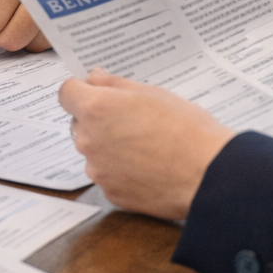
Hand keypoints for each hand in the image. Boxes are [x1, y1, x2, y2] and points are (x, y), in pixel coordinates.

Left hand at [0, 0, 104, 51]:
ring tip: (30, 19)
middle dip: (4, 37)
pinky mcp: (77, 19)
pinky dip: (45, 38)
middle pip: (11, 39)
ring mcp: (64, 5)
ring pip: (32, 46)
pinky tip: (45, 23)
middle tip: (6, 24)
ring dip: (27, 39)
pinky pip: (52, 45)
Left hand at [60, 69, 233, 220]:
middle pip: (80, 124)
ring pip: (94, 151)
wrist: (206, 174)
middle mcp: (88, 141)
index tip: (96, 92)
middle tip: (132, 119)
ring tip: (146, 145)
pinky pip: (108, 174)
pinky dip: (121, 170)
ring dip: (110, 146)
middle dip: (98, 119)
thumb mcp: (152, 93)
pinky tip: (148, 166)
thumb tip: (94, 78)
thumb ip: (115, 85)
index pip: (66, 93)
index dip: (81, 90)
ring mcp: (98, 171)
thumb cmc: (185, 128)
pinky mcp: (110, 193)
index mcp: (96, 109)